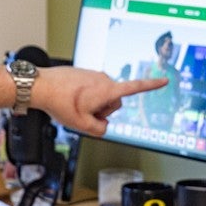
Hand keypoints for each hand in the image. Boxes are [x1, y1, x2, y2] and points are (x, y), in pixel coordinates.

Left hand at [32, 67, 166, 135]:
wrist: (40, 86)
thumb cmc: (60, 102)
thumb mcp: (82, 126)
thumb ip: (100, 130)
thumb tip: (104, 126)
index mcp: (107, 90)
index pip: (135, 88)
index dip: (151, 86)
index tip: (164, 80)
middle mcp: (103, 79)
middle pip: (114, 102)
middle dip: (103, 111)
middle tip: (84, 114)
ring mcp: (93, 75)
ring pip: (101, 96)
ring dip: (92, 104)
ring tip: (74, 106)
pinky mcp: (84, 74)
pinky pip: (90, 90)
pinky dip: (84, 97)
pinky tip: (70, 99)